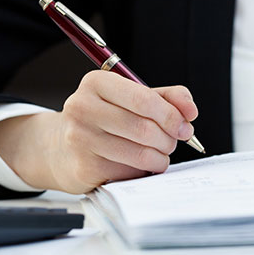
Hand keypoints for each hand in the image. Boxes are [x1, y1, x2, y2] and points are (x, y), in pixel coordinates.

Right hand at [0, 70, 197, 192]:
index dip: (171, 115)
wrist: (63, 148)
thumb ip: (167, 98)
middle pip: (144, 128)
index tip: (184, 125)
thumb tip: (190, 110)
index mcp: (96, 83)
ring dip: (161, 157)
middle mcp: (83, 107)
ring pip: (140, 153)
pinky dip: (145, 170)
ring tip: (160, 154)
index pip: (144, 99)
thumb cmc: (105, 119)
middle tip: (173, 141)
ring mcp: (80, 138)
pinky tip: (140, 164)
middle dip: (169, 138)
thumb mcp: (134, 98)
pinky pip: (130, 171)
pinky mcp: (84, 166)